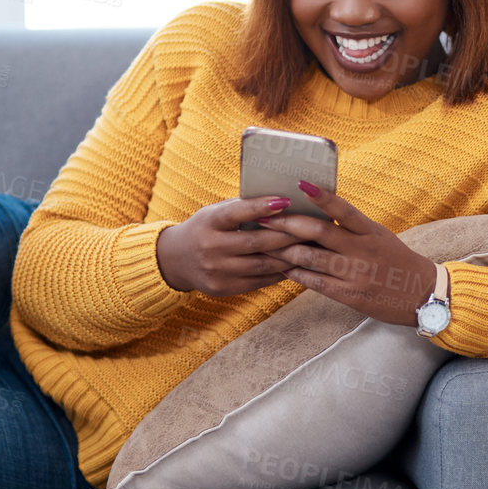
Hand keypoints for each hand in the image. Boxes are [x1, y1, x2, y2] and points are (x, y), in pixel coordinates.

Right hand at [155, 195, 299, 295]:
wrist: (176, 259)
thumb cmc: (205, 228)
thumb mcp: (215, 212)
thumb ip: (242, 207)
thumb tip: (282, 200)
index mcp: (209, 222)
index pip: (237, 212)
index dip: (261, 207)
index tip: (286, 200)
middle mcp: (210, 247)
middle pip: (256, 242)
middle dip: (286, 235)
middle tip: (312, 228)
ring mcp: (216, 271)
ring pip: (261, 264)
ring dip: (288, 256)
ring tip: (309, 248)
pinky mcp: (223, 288)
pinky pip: (258, 281)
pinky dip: (278, 273)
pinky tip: (294, 265)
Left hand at [254, 180, 438, 325]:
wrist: (422, 295)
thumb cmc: (398, 262)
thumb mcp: (380, 237)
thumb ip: (353, 227)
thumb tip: (319, 215)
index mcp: (371, 231)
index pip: (344, 209)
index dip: (321, 197)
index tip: (299, 184)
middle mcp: (362, 249)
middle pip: (319, 232)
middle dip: (288, 224)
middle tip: (265, 217)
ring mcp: (355, 273)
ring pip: (311, 258)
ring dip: (284, 250)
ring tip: (264, 243)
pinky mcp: (350, 295)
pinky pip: (316, 283)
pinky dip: (296, 274)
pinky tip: (282, 268)